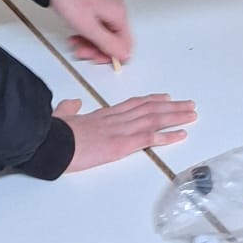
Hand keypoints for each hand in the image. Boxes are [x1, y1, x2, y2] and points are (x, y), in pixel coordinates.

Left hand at [52, 0, 131, 66]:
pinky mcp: (96, 2)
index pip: (126, 43)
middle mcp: (116, 7)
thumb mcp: (89, 27)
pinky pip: (98, 23)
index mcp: (119, 13)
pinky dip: (88, 31)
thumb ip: (108, 43)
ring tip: (77, 43)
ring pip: (105, 32)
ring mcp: (107, 4)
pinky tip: (77, 33)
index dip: (112, 55)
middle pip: (115, 38)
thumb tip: (125, 55)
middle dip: (98, 49)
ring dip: (91, 42)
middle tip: (84, 52)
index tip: (98, 58)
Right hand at [56, 94, 195, 171]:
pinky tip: (181, 134)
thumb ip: (69, 109)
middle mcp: (116, 119)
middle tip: (188, 105)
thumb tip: (74, 103)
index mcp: (102, 114)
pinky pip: (149, 138)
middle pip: (149, 109)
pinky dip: (167, 135)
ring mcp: (120, 130)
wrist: (50, 142)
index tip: (165, 97)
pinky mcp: (121, 144)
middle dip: (171, 107)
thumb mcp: (61, 118)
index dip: (151, 100)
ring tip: (192, 114)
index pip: (132, 104)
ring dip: (176, 117)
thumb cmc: (53, 133)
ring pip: (154, 119)